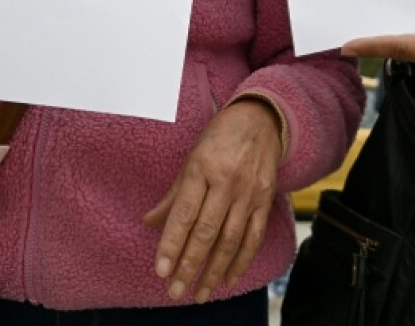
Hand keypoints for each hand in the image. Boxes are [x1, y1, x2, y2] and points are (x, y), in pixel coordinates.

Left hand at [143, 99, 281, 302]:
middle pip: (206, 232)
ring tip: (200, 293)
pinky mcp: (266, 199)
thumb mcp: (191, 159)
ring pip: (230, 240)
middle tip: (175, 291)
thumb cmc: (219, 138)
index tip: (160, 270)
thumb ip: (173, 195)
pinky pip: (254, 236)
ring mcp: (249, 192)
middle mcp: (227, 182)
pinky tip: (228, 278)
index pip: (183, 214)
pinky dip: (241, 260)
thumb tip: (149, 222)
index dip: (171, 244)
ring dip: (214, 270)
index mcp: (202, 168)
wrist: (260, 120)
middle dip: (190, 266)